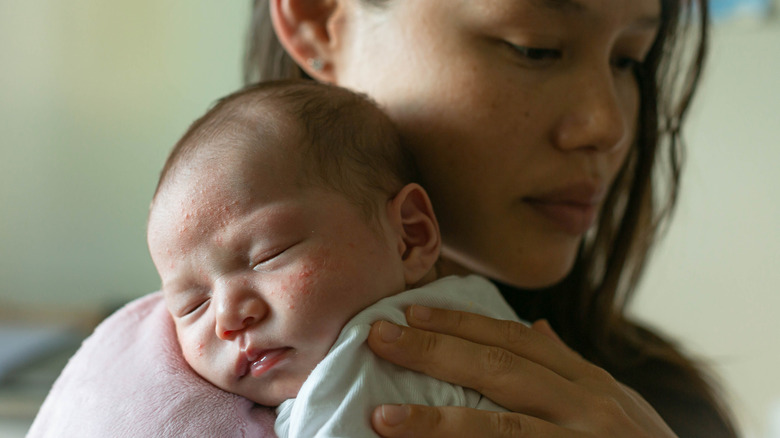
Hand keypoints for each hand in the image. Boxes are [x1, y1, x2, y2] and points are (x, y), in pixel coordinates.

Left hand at [366, 306, 676, 436]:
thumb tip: (533, 327)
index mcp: (589, 383)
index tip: (413, 311)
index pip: (517, 341)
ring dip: (439, 423)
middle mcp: (588, 407)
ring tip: (384, 417)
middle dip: (437, 351)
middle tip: (380, 336)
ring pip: (502, 428)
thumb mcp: (614, 402)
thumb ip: (569, 367)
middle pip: (500, 371)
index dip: (462, 323)